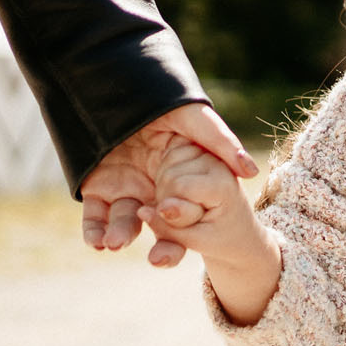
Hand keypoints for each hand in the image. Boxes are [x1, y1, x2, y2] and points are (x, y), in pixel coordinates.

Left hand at [80, 102, 258, 266]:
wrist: (114, 86)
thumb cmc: (162, 102)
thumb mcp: (196, 120)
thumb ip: (222, 144)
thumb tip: (251, 172)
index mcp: (178, 177)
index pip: (186, 214)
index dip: (185, 235)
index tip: (182, 247)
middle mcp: (154, 186)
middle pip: (160, 226)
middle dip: (161, 247)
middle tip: (158, 260)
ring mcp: (124, 187)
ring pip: (124, 222)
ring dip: (119, 236)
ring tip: (115, 243)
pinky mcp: (96, 186)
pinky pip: (94, 215)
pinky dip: (94, 232)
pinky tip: (98, 242)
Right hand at [150, 141, 283, 323]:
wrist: (237, 230)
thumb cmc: (220, 237)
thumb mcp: (196, 241)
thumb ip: (168, 228)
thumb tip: (142, 211)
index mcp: (222, 182)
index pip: (178, 186)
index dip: (174, 210)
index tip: (196, 222)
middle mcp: (216, 161)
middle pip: (169, 176)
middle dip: (168, 202)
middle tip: (191, 214)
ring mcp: (206, 153)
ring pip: (164, 168)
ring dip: (166, 191)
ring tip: (187, 204)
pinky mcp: (196, 152)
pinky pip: (165, 160)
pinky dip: (166, 179)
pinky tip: (180, 191)